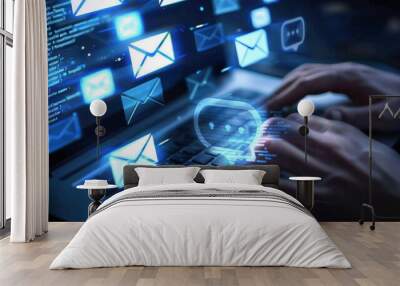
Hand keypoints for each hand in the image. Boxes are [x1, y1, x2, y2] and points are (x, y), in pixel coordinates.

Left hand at [259, 114, 399, 212]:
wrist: (395, 199)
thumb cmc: (380, 168)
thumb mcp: (362, 140)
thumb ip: (335, 130)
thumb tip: (308, 120)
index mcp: (340, 134)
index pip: (300, 120)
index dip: (283, 122)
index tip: (276, 125)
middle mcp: (329, 151)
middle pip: (287, 134)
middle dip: (268, 133)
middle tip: (258, 135)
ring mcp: (324, 173)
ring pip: (283, 156)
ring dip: (264, 152)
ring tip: (254, 150)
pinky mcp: (320, 196)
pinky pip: (287, 185)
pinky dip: (271, 179)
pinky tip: (261, 175)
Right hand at [267, 63, 399, 131]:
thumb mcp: (382, 116)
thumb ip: (354, 116)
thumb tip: (326, 117)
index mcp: (347, 77)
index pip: (308, 82)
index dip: (286, 93)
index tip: (268, 106)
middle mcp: (341, 70)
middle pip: (302, 74)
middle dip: (280, 89)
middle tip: (262, 106)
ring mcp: (341, 71)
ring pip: (305, 73)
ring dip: (286, 86)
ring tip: (271, 103)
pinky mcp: (343, 76)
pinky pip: (313, 77)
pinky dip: (297, 86)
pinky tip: (292, 99)